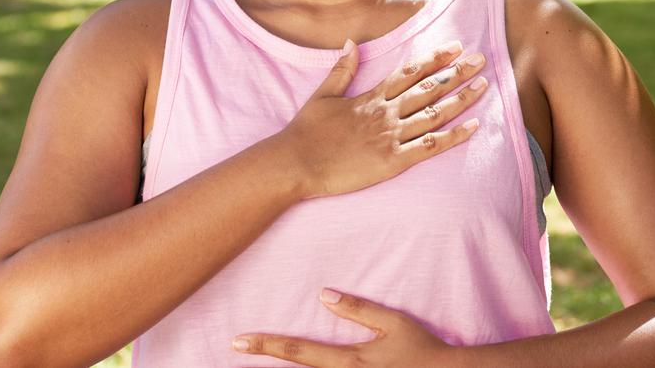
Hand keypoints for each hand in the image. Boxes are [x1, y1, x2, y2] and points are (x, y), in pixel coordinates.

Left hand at [232, 288, 457, 367]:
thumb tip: (323, 294)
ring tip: (250, 365)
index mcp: (349, 360)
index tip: (239, 341)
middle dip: (262, 363)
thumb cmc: (421, 348)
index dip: (267, 345)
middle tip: (234, 350)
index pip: (299, 352)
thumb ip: (358, 309)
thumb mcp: (393, 322)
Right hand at [279, 39, 490, 198]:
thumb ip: (341, 69)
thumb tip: (351, 41)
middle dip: (457, 72)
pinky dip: (453, 136)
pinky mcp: (392, 161)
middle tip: (481, 59)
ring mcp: (391, 136)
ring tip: (484, 86)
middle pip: (429, 88)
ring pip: (434, 113)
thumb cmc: (306, 132)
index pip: (410, 71)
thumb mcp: (323, 94)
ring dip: (461, 98)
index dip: (435, 58)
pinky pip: (430, 147)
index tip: (455, 47)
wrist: (295, 164)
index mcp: (371, 96)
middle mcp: (386, 112)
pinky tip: (472, 126)